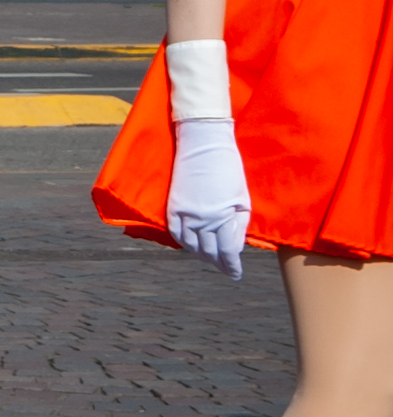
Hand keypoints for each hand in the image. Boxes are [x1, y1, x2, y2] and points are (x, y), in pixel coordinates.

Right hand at [168, 116, 251, 276]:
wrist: (203, 143)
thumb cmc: (229, 168)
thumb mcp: (241, 198)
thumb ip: (238, 224)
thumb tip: (234, 245)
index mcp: (223, 217)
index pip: (227, 251)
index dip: (232, 265)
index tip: (235, 273)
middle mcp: (203, 220)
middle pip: (209, 252)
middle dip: (218, 263)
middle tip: (224, 268)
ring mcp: (186, 214)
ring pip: (190, 245)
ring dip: (201, 255)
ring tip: (209, 258)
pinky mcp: (173, 206)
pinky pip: (175, 233)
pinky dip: (183, 243)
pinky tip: (190, 245)